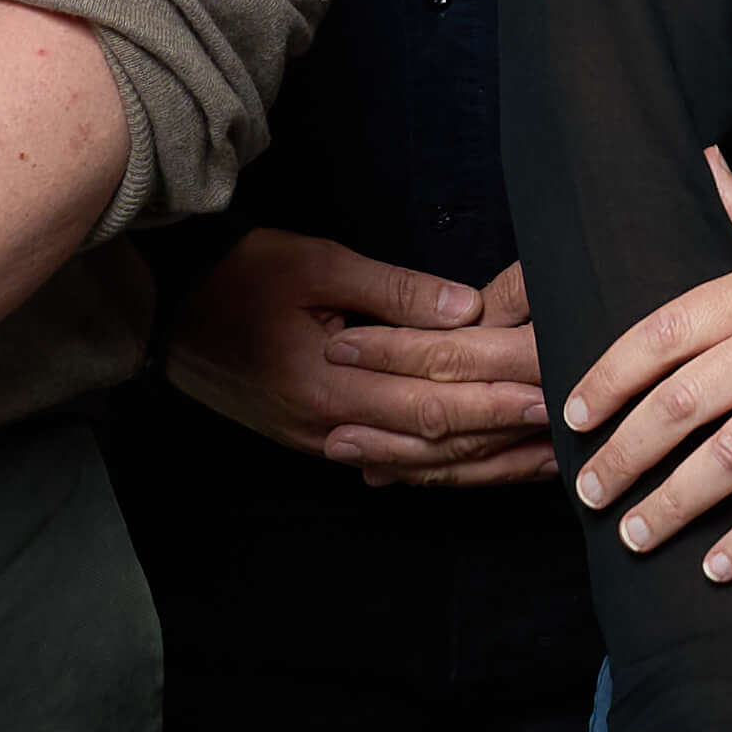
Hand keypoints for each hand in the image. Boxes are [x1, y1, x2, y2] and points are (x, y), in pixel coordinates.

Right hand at [170, 230, 553, 486]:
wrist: (167, 305)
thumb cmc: (241, 274)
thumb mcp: (317, 264)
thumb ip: (395, 292)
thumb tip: (467, 310)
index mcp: (327, 385)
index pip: (430, 405)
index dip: (494, 405)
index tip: (548, 398)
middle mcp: (326, 426)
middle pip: (430, 446)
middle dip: (501, 441)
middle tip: (563, 436)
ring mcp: (317, 439)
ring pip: (412, 464)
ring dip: (476, 464)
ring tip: (535, 459)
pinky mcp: (313, 437)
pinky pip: (385, 461)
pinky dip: (434, 466)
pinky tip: (473, 464)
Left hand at [561, 155, 731, 585]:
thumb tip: (704, 164)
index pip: (662, 335)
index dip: (609, 379)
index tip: (574, 415)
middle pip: (680, 405)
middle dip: (624, 454)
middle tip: (588, 492)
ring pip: (726, 458)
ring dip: (672, 503)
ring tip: (634, 536)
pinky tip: (718, 568)